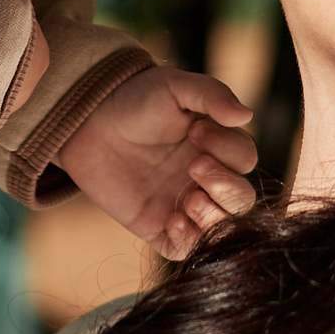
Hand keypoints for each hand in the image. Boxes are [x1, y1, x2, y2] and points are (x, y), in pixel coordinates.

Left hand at [55, 68, 258, 258]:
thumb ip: (212, 94)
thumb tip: (246, 114)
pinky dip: (187, 239)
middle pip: (241, 198)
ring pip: (222, 226)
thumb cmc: (136, 100)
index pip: (244, 158)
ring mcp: (184, 203)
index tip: (194, 131)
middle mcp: (207, 178)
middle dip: (225, 186)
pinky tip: (172, 220)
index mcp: (217, 146)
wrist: (88, 121)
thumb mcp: (175, 86)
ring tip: (188, 199)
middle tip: (193, 166)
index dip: (227, 148)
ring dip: (213, 216)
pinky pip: (186, 246)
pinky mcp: (159, 226)